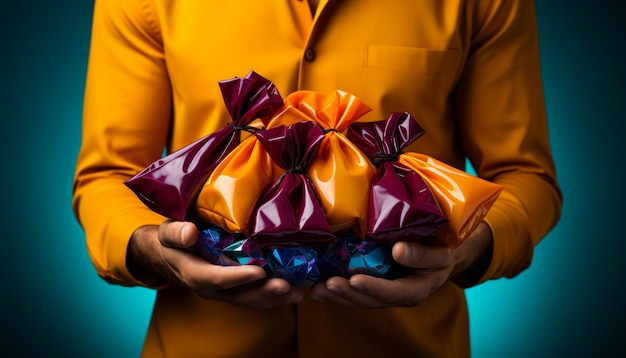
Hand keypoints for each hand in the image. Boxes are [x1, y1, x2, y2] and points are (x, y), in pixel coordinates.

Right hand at [127, 220, 303, 308]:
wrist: (168, 254)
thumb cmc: (171, 240)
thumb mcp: (167, 233)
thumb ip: (175, 233)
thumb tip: (189, 232)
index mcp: (195, 273)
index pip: (217, 278)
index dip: (238, 277)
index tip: (259, 271)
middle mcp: (211, 287)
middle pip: (240, 295)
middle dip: (264, 292)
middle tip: (287, 286)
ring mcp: (224, 291)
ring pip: (251, 299)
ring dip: (275, 297)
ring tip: (297, 292)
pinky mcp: (235, 289)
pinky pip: (255, 296)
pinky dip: (275, 296)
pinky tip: (294, 290)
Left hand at [310, 222, 492, 308]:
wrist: (443, 253)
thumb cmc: (443, 251)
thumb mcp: (441, 253)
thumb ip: (422, 254)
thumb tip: (398, 250)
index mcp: (415, 290)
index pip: (392, 292)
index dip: (373, 287)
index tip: (355, 279)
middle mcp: (397, 296)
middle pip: (369, 300)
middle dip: (347, 294)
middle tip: (327, 284)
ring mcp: (384, 292)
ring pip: (358, 299)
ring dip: (336, 295)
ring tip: (316, 288)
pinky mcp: (374, 284)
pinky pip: (354, 291)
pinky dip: (336, 290)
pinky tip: (318, 285)